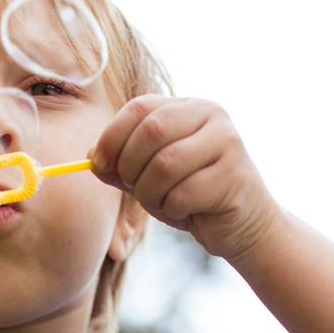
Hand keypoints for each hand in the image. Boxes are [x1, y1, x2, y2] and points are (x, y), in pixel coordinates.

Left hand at [90, 95, 282, 261]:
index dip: (112, 136)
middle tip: (134, 188)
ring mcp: (227, 142)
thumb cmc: (193, 198)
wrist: (242, 225)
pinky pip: (183, 194)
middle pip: (151, 131)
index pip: (140, 107)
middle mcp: (211, 115)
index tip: (99, 164)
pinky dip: (172, 209)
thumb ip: (122, 166)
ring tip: (161, 203)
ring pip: (165, 164)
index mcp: (187, 107)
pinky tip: (185, 212)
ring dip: (151, 193)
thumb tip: (91, 157)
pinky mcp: (234, 175)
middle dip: (131, 167)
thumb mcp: (150, 179)